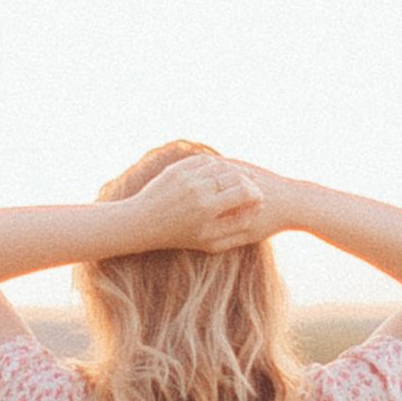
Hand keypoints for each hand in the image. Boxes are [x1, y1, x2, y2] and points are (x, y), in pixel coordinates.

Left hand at [117, 151, 267, 253]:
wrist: (142, 223)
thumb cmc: (179, 236)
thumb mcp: (210, 240)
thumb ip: (235, 226)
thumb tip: (256, 210)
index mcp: (208, 208)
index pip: (244, 191)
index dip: (256, 193)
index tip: (260, 197)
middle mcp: (198, 188)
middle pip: (234, 175)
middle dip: (248, 179)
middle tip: (254, 185)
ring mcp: (187, 176)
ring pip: (221, 165)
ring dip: (234, 169)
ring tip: (242, 177)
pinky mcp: (177, 167)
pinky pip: (204, 160)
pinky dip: (216, 163)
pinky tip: (223, 171)